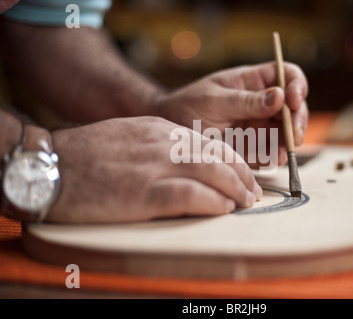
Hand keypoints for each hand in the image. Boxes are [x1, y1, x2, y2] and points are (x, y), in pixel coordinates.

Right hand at [46, 117, 261, 222]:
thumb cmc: (85, 154)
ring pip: (211, 171)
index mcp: (160, 130)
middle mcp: (163, 143)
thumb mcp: (129, 137)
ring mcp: (154, 166)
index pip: (210, 142)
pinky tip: (223, 210)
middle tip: (252, 192)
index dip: (232, 160)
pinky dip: (212, 203)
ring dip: (235, 189)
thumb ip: (158, 146)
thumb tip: (186, 164)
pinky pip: (190, 195)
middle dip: (242, 175)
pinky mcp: (143, 192)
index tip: (242, 175)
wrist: (49, 163)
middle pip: (218, 155)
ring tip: (246, 203)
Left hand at [156, 62, 308, 164]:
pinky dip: (273, 156)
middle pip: (294, 108)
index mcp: (254, 82)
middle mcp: (262, 103)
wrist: (170, 128)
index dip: (296, 86)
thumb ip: (246, 101)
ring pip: (285, 133)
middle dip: (297, 121)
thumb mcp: (215, 100)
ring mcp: (259, 126)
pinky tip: (273, 159)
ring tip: (283, 152)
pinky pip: (269, 152)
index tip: (294, 100)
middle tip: (294, 135)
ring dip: (288, 143)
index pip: (287, 75)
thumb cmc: (189, 104)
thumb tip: (280, 95)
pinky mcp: (253, 147)